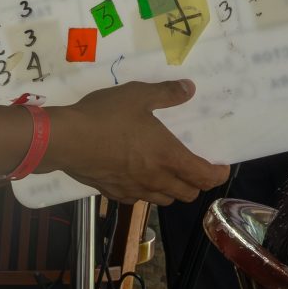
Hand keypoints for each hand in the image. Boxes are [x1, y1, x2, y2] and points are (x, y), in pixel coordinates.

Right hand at [42, 79, 226, 205]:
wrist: (66, 140)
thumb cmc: (106, 116)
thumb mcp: (139, 95)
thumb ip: (166, 94)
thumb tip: (189, 89)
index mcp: (168, 157)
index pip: (204, 176)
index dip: (217, 174)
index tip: (221, 167)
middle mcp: (156, 179)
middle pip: (188, 193)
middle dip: (197, 183)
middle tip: (195, 168)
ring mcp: (134, 190)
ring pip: (164, 200)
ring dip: (173, 189)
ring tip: (169, 173)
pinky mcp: (114, 194)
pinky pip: (139, 198)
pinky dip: (147, 191)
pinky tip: (138, 176)